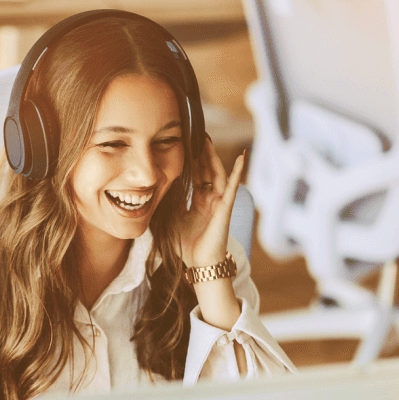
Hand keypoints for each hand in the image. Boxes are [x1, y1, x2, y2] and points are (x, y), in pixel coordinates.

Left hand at [179, 140, 244, 269]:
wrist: (199, 265)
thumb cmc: (187, 246)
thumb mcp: (172, 220)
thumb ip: (170, 204)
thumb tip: (157, 190)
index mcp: (199, 202)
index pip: (195, 176)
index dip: (191, 161)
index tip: (184, 145)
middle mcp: (211, 199)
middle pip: (206, 171)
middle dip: (201, 154)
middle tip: (194, 134)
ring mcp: (219, 202)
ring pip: (216, 174)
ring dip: (212, 157)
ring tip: (207, 140)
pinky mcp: (225, 208)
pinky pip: (231, 187)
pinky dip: (237, 172)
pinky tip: (241, 158)